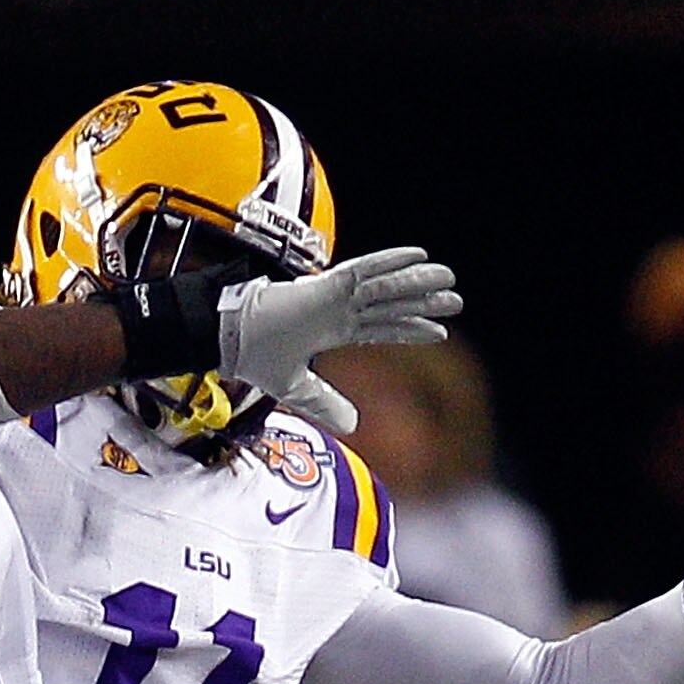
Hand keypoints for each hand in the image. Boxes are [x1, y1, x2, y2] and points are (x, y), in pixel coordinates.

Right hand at [217, 247, 460, 404]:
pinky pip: (364, 271)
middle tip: (455, 300)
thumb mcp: (295, 389)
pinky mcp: (325, 287)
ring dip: (416, 282)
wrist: (227, 336)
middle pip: (390, 304)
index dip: (410, 329)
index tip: (439, 332)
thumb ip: (325, 404)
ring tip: (447, 278)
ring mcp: (333, 295)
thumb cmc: (253, 355)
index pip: (381, 328)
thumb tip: (355, 427)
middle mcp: (338, 309)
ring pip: (384, 286)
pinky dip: (390, 262)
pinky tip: (416, 256)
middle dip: (423, 302)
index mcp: (332, 328)